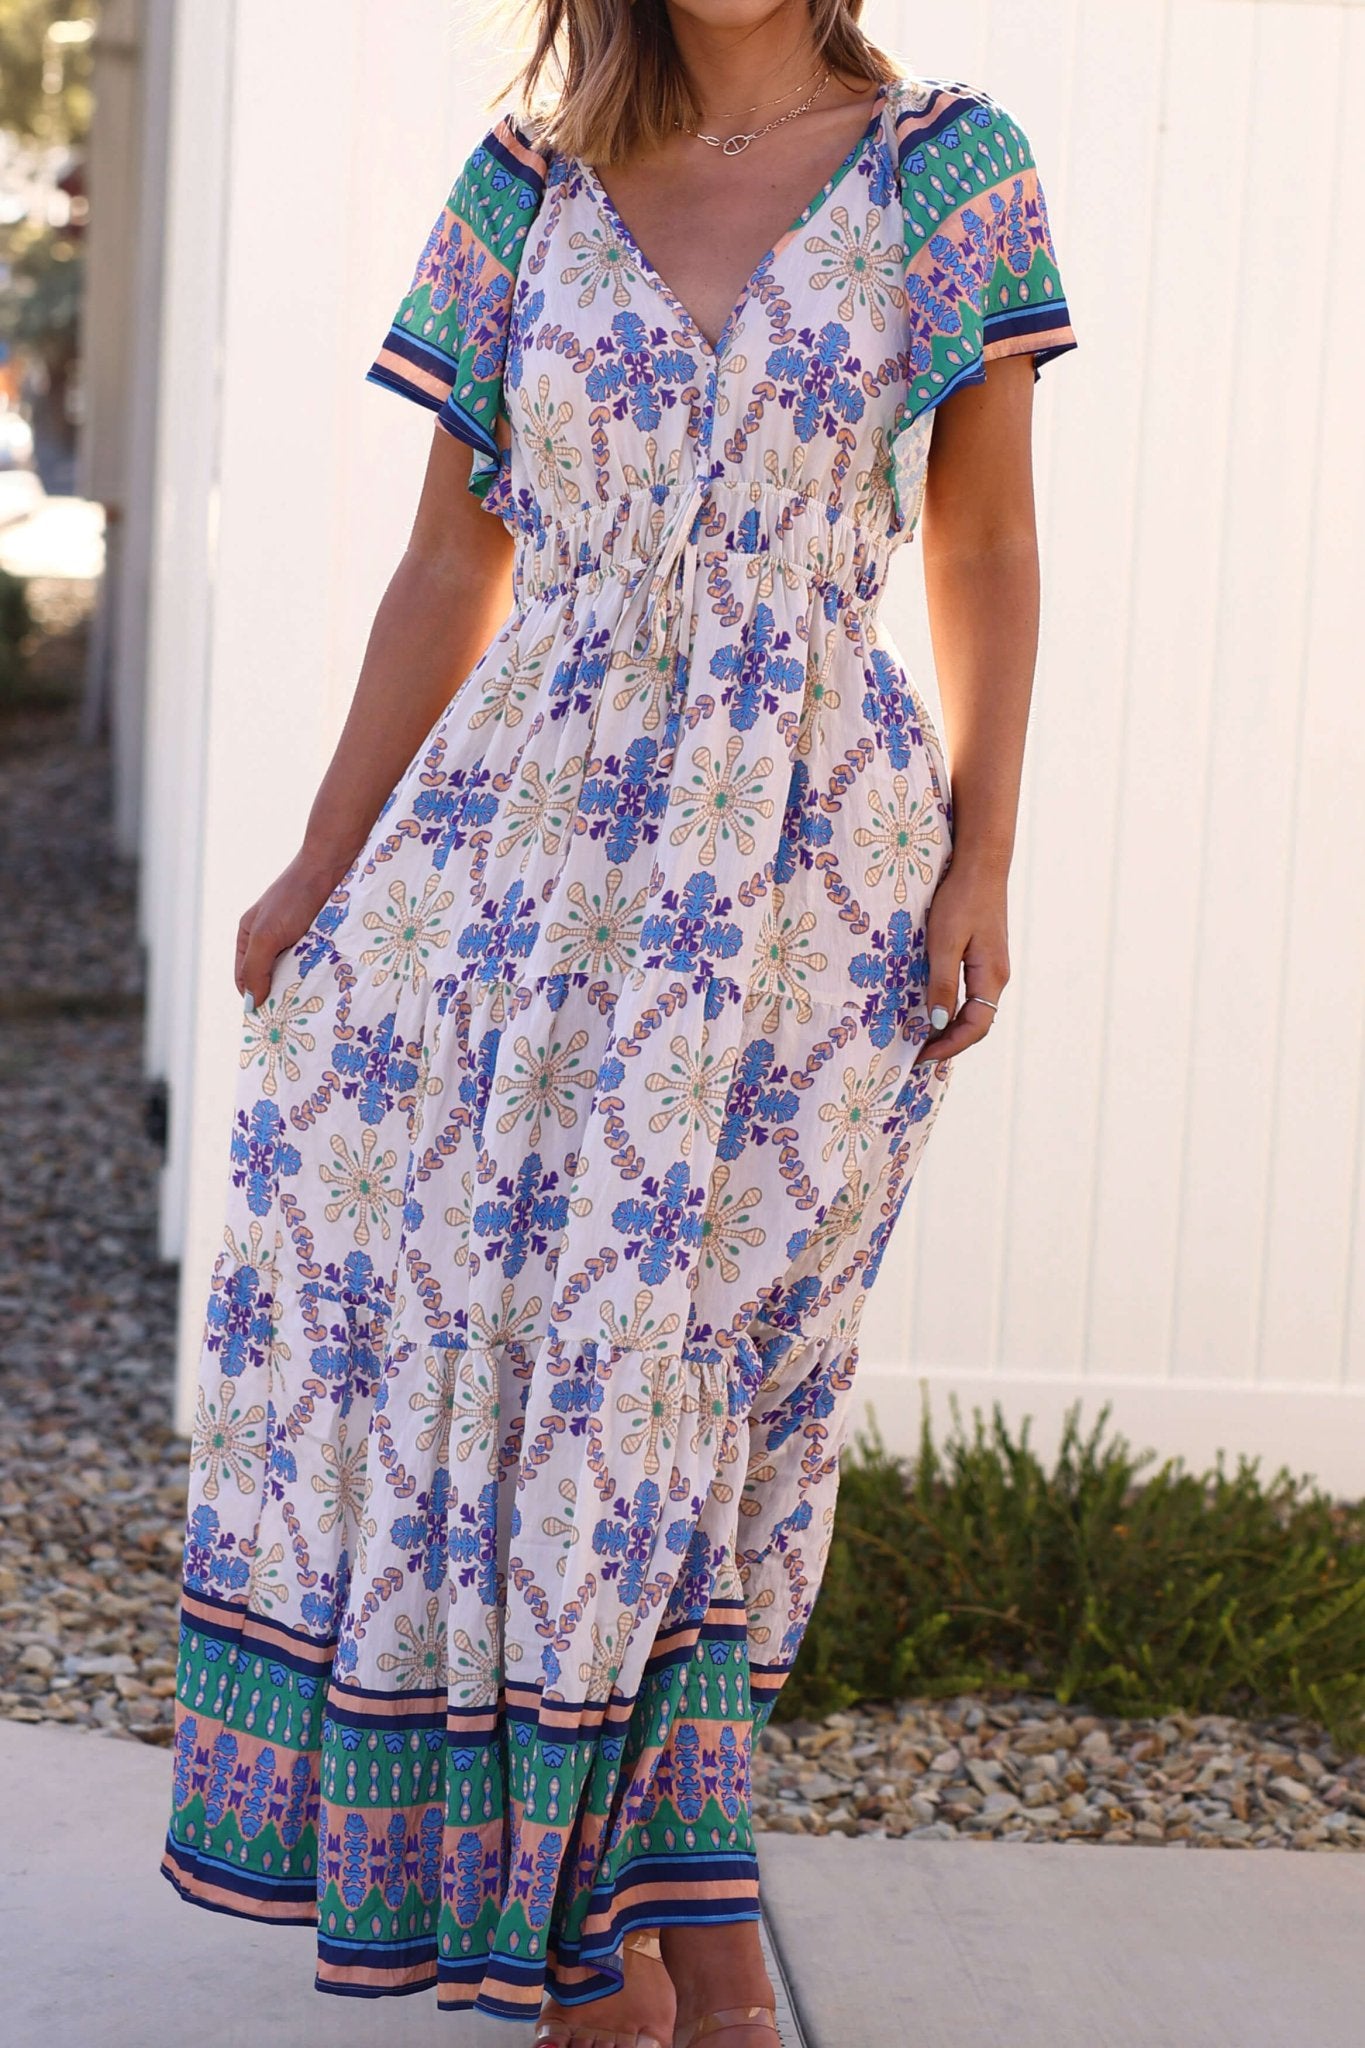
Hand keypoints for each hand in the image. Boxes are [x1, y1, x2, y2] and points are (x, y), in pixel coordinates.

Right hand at [235, 845, 354, 1007]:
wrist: (330, 866)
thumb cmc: (294, 898)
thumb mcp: (267, 935)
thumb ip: (255, 968)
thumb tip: (251, 1004)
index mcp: (248, 936)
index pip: (245, 980)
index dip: (255, 999)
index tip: (271, 1021)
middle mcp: (269, 939)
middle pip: (270, 978)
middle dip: (280, 995)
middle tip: (294, 1017)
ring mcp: (294, 938)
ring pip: (294, 973)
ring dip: (301, 987)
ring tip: (310, 1004)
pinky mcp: (317, 938)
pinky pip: (314, 964)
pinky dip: (317, 975)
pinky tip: (325, 987)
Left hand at [911, 859, 1009, 1064]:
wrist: (980, 865)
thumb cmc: (961, 899)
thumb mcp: (944, 943)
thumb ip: (943, 984)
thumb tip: (940, 1024)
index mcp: (991, 977)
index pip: (975, 1027)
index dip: (949, 1047)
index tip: (922, 1058)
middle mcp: (996, 976)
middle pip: (976, 1023)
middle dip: (949, 1043)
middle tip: (918, 1056)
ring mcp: (992, 967)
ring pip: (974, 1010)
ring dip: (951, 1029)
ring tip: (923, 1040)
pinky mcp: (984, 957)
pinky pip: (970, 994)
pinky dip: (953, 1010)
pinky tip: (934, 1011)